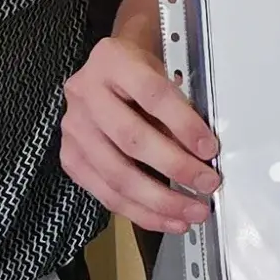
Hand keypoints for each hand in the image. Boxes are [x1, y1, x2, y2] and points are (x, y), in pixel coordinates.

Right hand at [61, 28, 218, 232]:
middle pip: (131, 139)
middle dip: (175, 167)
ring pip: (116, 174)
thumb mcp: (161, 72)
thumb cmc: (139, 71)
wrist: (107, 68)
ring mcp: (73, 127)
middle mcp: (85, 93)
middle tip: (207, 184)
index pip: (152, 94)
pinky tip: (166, 219)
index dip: (183, 124)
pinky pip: (105, 194)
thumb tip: (203, 154)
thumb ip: (177, 108)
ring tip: (191, 213)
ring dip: (159, 201)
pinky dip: (139, 211)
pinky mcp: (70, 157)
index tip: (209, 148)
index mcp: (113, 61)